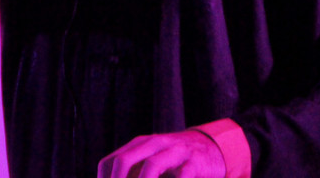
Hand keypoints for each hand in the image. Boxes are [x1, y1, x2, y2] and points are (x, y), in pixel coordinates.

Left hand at [98, 130, 225, 177]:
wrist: (210, 148)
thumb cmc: (173, 161)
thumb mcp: (150, 161)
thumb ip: (133, 174)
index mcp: (138, 144)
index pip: (109, 162)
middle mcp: (154, 144)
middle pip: (125, 160)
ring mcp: (174, 151)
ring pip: (152, 166)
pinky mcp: (194, 162)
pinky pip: (182, 176)